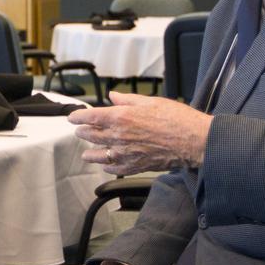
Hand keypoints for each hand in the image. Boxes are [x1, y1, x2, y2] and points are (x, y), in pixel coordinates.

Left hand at [68, 91, 211, 173]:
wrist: (192, 140)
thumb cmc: (176, 119)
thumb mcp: (150, 101)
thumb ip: (127, 100)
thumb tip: (112, 97)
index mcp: (121, 117)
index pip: (90, 117)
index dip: (78, 117)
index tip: (72, 117)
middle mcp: (119, 136)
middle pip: (91, 135)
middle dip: (82, 132)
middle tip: (79, 131)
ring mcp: (126, 153)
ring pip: (99, 155)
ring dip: (90, 153)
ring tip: (86, 153)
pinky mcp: (135, 166)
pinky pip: (114, 168)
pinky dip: (107, 166)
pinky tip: (106, 165)